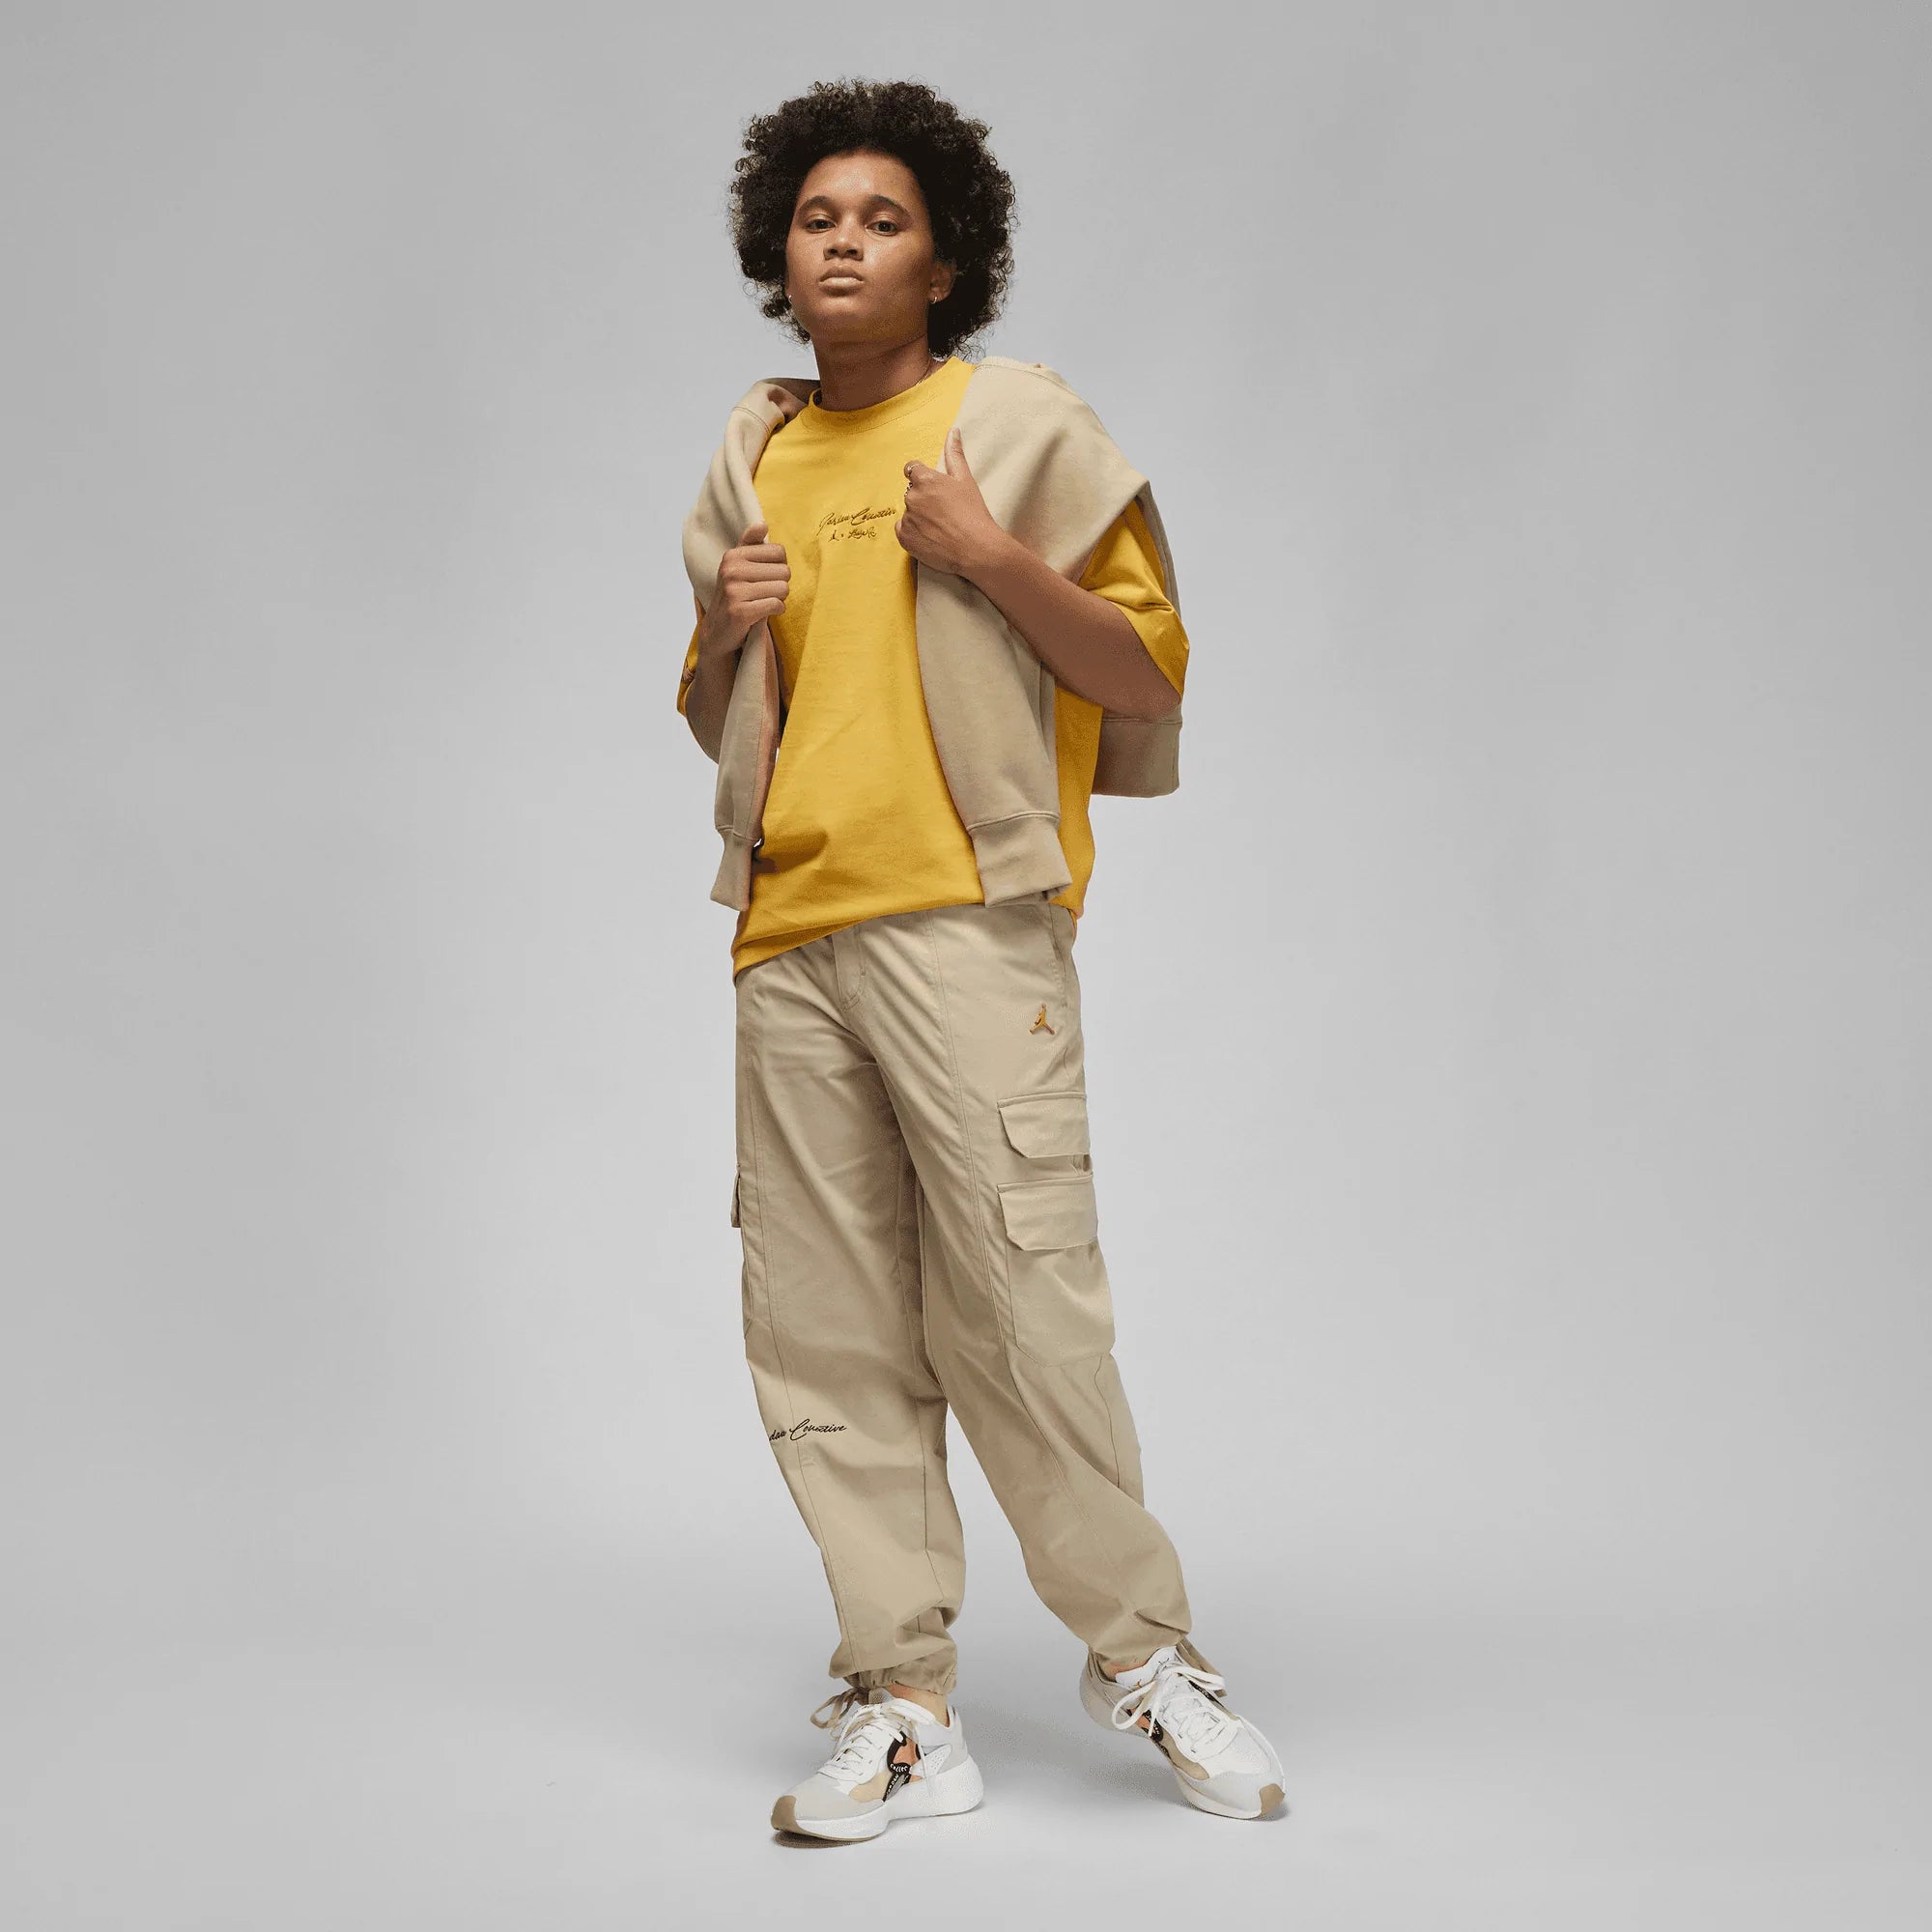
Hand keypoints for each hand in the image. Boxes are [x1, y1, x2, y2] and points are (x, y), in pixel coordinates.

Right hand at [702, 520, 788, 656]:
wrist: (717, 630)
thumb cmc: (733, 595)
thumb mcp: (737, 566)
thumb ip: (750, 544)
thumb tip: (763, 524)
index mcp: (733, 556)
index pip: (779, 552)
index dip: (779, 567)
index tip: (766, 577)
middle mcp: (731, 570)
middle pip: (784, 571)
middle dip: (780, 585)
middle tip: (765, 593)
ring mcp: (734, 591)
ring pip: (783, 589)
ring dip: (779, 599)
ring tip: (764, 602)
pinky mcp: (740, 611)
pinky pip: (776, 605)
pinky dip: (777, 611)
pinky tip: (765, 613)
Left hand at [897, 428, 1005, 577]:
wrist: (975, 549)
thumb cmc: (973, 513)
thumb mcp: (966, 480)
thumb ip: (955, 454)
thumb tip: (952, 431)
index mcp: (925, 479)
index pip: (912, 470)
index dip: (922, 478)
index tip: (932, 489)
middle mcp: (912, 497)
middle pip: (911, 493)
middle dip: (923, 500)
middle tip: (943, 512)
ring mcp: (907, 518)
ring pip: (909, 512)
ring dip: (919, 517)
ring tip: (939, 527)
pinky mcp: (904, 537)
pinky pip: (903, 530)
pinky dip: (913, 533)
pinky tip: (931, 537)